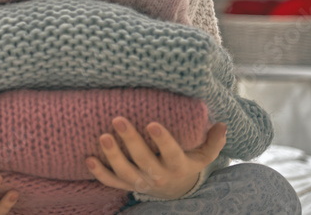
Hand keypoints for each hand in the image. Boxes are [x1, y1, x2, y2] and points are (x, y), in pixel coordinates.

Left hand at [85, 117, 227, 200]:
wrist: (175, 191)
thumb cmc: (186, 163)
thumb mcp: (203, 155)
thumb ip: (212, 141)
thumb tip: (222, 124)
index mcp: (178, 166)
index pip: (172, 154)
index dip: (162, 140)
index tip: (152, 123)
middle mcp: (159, 176)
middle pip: (144, 160)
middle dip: (130, 141)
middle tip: (117, 119)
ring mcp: (141, 182)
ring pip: (125, 172)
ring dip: (112, 156)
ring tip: (102, 136)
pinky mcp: (126, 185)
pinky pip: (111, 182)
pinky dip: (100, 173)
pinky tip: (88, 158)